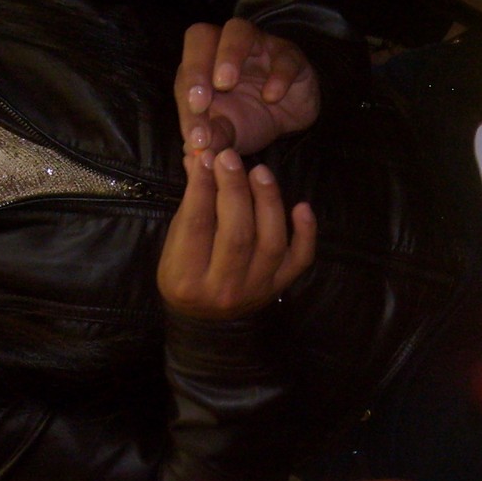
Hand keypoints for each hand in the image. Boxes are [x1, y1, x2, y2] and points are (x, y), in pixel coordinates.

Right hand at [158, 150, 315, 319]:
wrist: (206, 321)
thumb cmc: (185, 273)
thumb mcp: (175, 243)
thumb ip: (191, 204)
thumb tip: (199, 158)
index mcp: (186, 277)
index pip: (196, 225)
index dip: (203, 186)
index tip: (208, 158)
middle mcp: (222, 288)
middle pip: (236, 233)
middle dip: (235, 190)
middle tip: (232, 158)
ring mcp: (256, 289)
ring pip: (270, 243)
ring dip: (268, 202)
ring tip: (260, 172)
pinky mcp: (279, 287)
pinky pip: (300, 259)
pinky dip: (306, 233)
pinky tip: (302, 206)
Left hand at [176, 20, 319, 157]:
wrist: (290, 118)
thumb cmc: (251, 117)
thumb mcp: (230, 132)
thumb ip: (214, 137)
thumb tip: (195, 150)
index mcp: (202, 66)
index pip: (185, 74)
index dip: (185, 106)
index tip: (196, 139)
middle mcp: (224, 48)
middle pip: (200, 36)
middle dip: (196, 68)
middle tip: (199, 103)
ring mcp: (258, 47)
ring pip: (237, 31)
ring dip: (228, 55)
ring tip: (225, 84)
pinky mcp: (289, 56)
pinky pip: (282, 56)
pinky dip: (277, 75)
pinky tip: (272, 97)